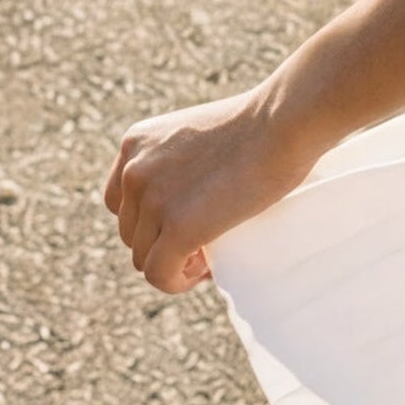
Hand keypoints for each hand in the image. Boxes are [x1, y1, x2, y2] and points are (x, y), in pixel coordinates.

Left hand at [102, 85, 319, 294]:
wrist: (284, 122)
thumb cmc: (263, 122)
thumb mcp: (202, 131)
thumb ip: (184, 157)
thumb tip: (196, 194)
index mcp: (136, 144)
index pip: (120, 201)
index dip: (149, 219)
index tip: (184, 222)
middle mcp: (134, 171)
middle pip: (132, 232)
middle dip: (163, 242)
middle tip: (205, 242)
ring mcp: (154, 200)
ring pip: (144, 257)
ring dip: (174, 262)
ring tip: (208, 254)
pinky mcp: (180, 227)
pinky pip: (160, 274)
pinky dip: (176, 282)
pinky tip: (202, 272)